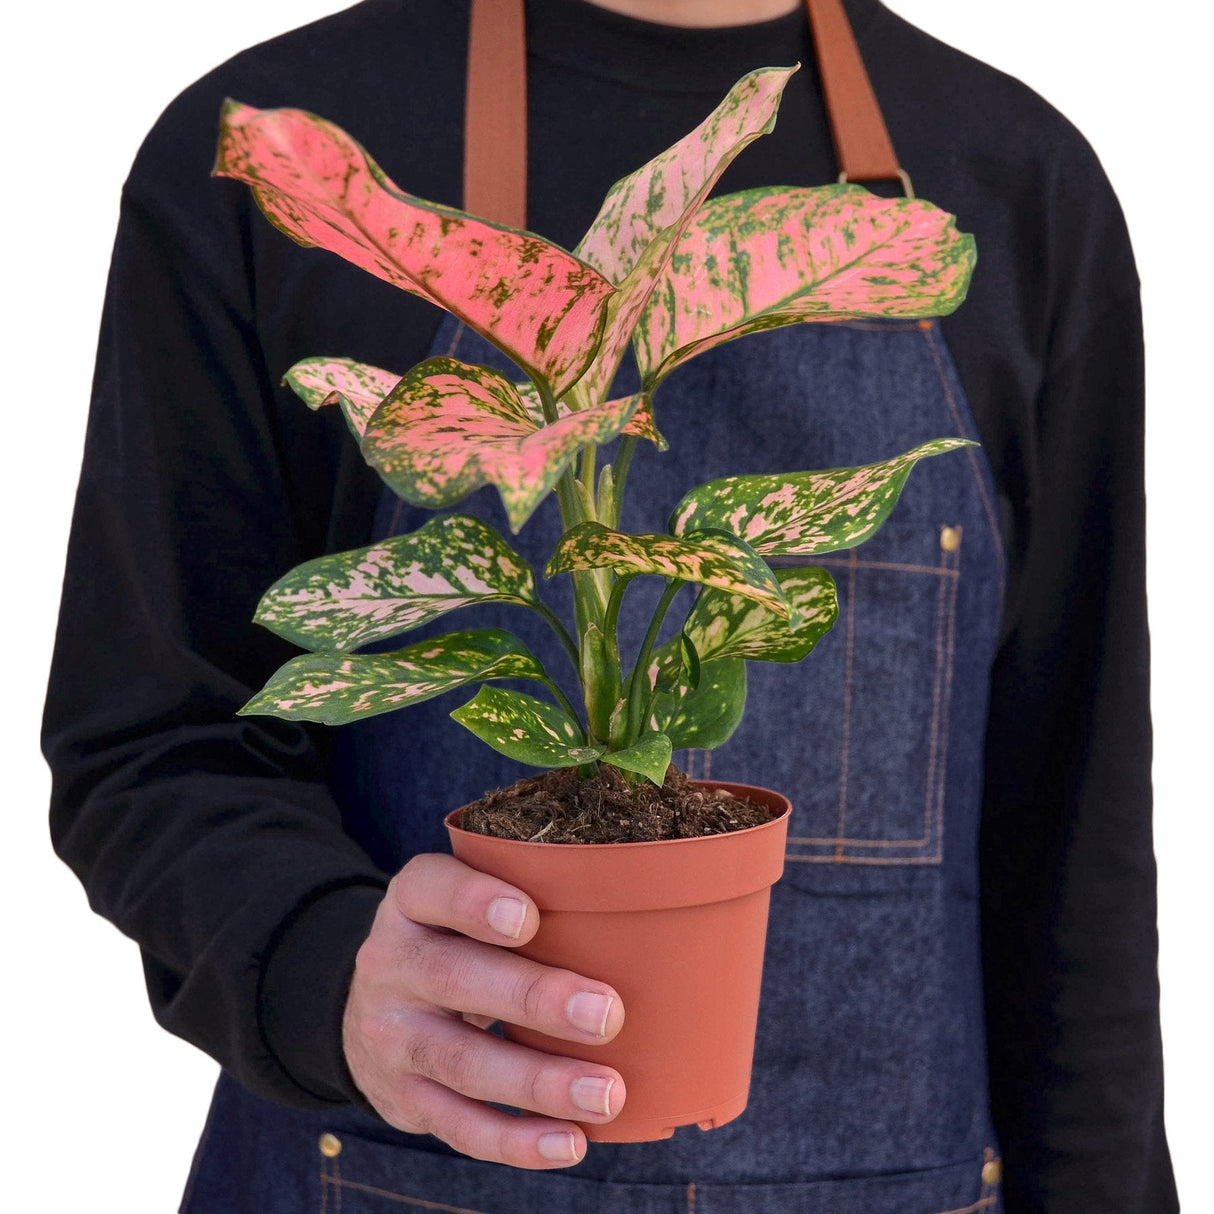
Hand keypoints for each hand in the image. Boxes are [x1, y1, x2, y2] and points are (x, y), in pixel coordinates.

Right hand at [343, 852, 626, 1167]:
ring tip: (606, 1093)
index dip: (473, 901)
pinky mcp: (403, 1098)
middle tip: (606, 1014)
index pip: (428, 888)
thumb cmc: (456, 940)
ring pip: (461, 1061)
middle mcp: (391, 965)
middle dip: (533, 998)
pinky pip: (458, 1126)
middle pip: (453, 978)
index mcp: (411, 904)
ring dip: (538, 1082)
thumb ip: (527, 895)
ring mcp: (391, 1037)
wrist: (372, 1009)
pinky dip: (516, 1141)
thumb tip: (641, 908)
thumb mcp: (465, 903)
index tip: (529, 918)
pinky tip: (571, 1142)